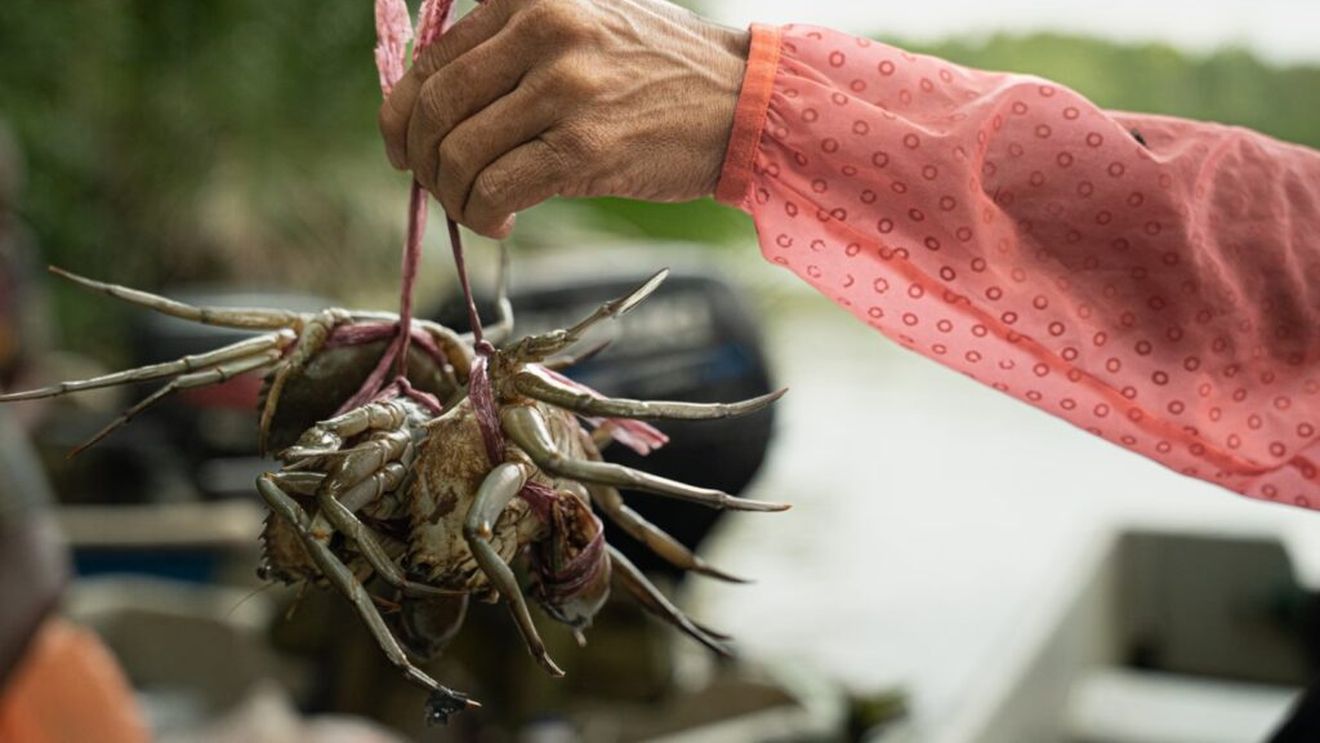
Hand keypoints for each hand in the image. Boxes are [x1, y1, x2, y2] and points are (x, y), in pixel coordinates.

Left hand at [378, 0, 749, 237]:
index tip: (407, 150)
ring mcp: (563, 90)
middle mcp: (542, 32)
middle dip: (422, 162)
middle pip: (434, 110)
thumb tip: (434, 103)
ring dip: (454, 197)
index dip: (403, 116)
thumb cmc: (659, 69)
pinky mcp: (584, 148)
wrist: (741, 100)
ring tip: (476, 209)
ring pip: (458, 156)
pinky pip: (496, 191)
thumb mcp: (584, 21)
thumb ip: (513, 44)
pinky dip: (483, 216)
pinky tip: (500, 221)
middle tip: (440, 187)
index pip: (432, 62)